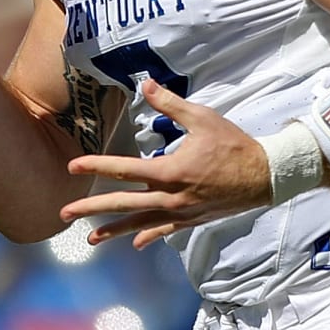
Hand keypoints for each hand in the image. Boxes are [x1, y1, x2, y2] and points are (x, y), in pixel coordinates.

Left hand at [63, 79, 273, 248]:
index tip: (73, 167)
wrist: (265, 176)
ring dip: (112, 231)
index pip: (124, 170)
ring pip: (139, 223)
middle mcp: (171, 197)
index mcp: (170, 171)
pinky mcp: (191, 220)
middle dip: (92, 208)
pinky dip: (148, 237)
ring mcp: (180, 213)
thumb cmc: (234, 146)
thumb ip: (171, 104)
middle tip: (64, 214)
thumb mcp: (203, 118)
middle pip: (123, 204)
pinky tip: (134, 244)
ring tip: (89, 238)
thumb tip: (146, 85)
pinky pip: (164, 231)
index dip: (96, 166)